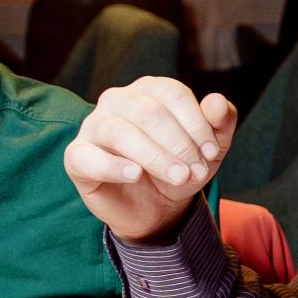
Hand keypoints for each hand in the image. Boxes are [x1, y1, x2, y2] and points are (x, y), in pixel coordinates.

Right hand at [64, 77, 236, 242]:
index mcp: (149, 90)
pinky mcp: (77, 156)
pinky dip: (114, 167)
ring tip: (178, 177)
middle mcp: (117, 101)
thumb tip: (218, 102)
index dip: (197, 123)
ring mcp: (93, 126)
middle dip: (179, 144)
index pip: (173, 94)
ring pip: (120, 132)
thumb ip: (220, 122)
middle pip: (149, 112)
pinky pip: (88, 157)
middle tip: (196, 171)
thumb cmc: (180, 166)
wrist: (157, 207)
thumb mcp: (211, 148)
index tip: (212, 153)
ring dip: (155, 157)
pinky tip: (136, 175)